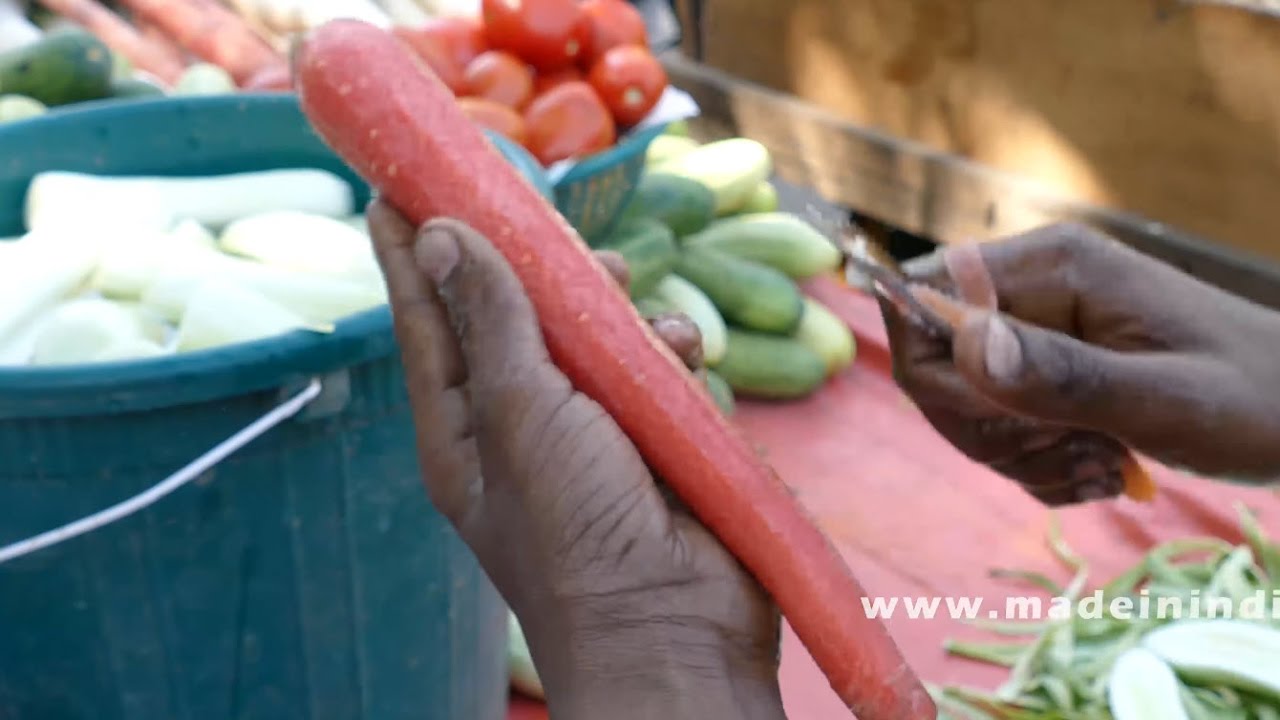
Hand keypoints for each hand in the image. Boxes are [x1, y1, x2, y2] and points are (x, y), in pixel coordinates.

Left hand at [366, 201, 784, 719]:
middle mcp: (524, 426)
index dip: (410, 252)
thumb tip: (437, 235)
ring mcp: (596, 434)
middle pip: (519, 318)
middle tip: (544, 222)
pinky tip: (687, 360)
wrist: (676, 631)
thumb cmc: (577, 531)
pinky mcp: (660, 439)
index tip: (393, 184)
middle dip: (537, 270)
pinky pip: (660, 369)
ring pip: (598, 336)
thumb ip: (492, 319)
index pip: (428, 321)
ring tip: (630, 296)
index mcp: (466, 429)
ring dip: (618, 312)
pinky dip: (673, 356)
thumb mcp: (520, 412)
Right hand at [884, 222, 1279, 503]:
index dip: (940, 370)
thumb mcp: (1166, 398)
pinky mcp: (1044, 373)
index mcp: (1053, 266)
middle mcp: (1031, 288)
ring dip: (1022, 456)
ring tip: (1104, 462)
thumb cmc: (1257, 400)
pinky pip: (998, 431)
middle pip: (933, 361)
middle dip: (990, 428)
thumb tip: (964, 341)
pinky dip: (1039, 467)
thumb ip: (1062, 374)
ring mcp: (1036, 331)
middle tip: (1077, 448)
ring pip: (963, 406)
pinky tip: (1101, 469)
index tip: (1012, 421)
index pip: (924, 296)